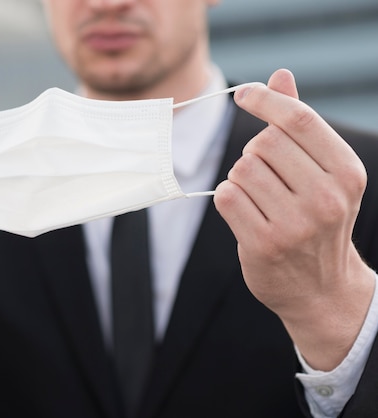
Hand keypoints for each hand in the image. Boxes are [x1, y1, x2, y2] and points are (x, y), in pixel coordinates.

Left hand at [214, 69, 374, 370]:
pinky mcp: (263, 243)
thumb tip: (280, 76)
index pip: (298, 120)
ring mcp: (295, 224)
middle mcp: (326, 197)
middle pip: (263, 144)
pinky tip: (247, 214)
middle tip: (268, 177)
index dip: (265, 100)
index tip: (244, 94)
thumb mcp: (324, 173)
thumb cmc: (318, 220)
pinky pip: (226, 197)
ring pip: (241, 171)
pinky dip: (229, 200)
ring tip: (261, 200)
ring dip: (241, 179)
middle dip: (255, 154)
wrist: (321, 289)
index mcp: (346, 172)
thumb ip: (301, 125)